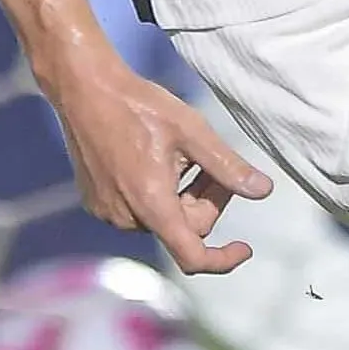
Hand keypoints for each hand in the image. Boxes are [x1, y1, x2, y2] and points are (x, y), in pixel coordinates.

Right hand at [42, 55, 272, 275]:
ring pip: (162, 218)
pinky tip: (155, 158)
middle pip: (184, 228)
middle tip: (210, 164)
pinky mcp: (96, 202)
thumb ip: (228, 166)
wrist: (85, 90)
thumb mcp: (192, 131)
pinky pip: (138, 210)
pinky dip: (156, 194)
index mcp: (153, 205)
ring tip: (182, 156)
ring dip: (181, 196)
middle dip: (206, 201)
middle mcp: (127, 218)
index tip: (244, 247)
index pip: (193, 257)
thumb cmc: (139, 106)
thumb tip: (263, 190)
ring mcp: (108, 212)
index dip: (223, 259)